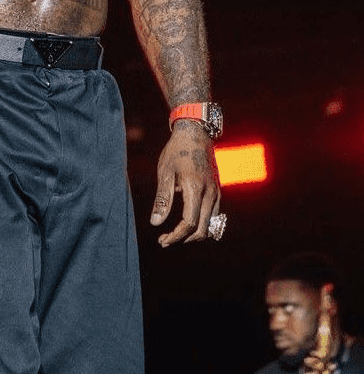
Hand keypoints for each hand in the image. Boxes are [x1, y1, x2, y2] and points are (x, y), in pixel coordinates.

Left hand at [150, 120, 220, 247]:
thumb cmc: (176, 151)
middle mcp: (210, 193)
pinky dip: (202, 224)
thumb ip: (162, 199)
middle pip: (202, 230)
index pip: (189, 223)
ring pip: (210, 225)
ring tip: (175, 232)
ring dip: (194, 234)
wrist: (196, 133)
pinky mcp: (218, 190)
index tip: (162, 240)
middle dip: (184, 239)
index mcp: (195, 188)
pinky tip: (187, 221)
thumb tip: (155, 223)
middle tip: (165, 239)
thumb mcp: (165, 172)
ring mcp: (216, 192)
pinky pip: (214, 216)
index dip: (176, 236)